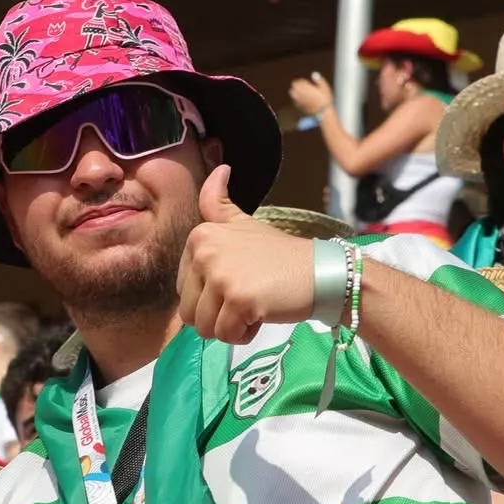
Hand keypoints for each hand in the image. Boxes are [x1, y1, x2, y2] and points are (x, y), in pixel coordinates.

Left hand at [177, 165, 318, 343]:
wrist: (320, 272)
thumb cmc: (280, 255)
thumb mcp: (244, 224)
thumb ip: (219, 204)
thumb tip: (219, 168)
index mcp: (200, 236)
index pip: (183, 290)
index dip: (210, 297)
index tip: (238, 282)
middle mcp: (205, 252)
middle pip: (189, 313)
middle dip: (217, 316)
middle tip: (247, 298)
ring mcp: (220, 276)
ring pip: (204, 328)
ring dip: (229, 328)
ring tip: (253, 307)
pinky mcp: (237, 300)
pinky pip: (226, 335)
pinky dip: (244, 334)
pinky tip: (261, 314)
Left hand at [290, 73, 333, 118]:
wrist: (323, 112)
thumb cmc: (325, 100)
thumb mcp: (324, 88)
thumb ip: (319, 80)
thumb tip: (314, 74)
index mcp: (306, 87)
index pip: (298, 82)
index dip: (301, 81)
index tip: (304, 82)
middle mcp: (301, 93)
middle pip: (294, 86)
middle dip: (296, 85)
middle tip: (301, 86)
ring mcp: (299, 100)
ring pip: (292, 93)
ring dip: (295, 91)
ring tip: (300, 92)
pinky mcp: (299, 106)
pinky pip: (294, 101)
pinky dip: (296, 99)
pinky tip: (301, 99)